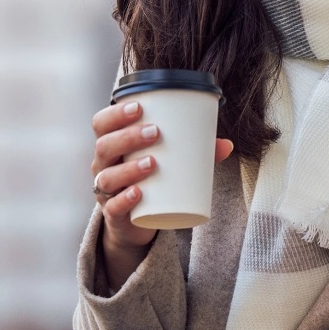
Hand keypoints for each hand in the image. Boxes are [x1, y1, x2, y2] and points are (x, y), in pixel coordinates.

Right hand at [90, 99, 233, 287]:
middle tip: (155, 133)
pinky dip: (124, 199)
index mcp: (111, 145)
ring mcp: (105, 191)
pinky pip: (113, 207)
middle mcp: (102, 166)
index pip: (101, 124)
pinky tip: (137, 193)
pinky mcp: (113, 214)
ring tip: (152, 163)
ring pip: (107, 177)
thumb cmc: (150, 181)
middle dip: (127, 137)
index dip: (115, 113)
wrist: (137, 222)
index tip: (139, 107)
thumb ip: (194, 153)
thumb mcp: (165, 163)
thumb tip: (227, 145)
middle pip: (104, 146)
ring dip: (128, 168)